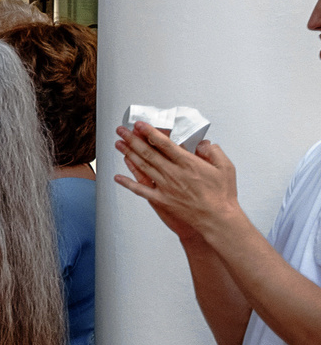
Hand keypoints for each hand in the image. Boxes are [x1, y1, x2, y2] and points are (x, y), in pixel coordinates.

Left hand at [115, 123, 241, 242]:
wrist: (217, 219)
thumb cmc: (222, 195)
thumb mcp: (226, 167)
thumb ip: (213, 151)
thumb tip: (202, 143)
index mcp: (188, 163)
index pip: (164, 144)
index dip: (149, 133)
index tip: (140, 125)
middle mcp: (173, 173)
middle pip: (148, 153)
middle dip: (133, 139)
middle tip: (121, 130)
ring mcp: (165, 187)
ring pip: (142, 167)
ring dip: (128, 154)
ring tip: (118, 144)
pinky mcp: (161, 200)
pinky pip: (140, 190)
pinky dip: (128, 183)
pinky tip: (117, 177)